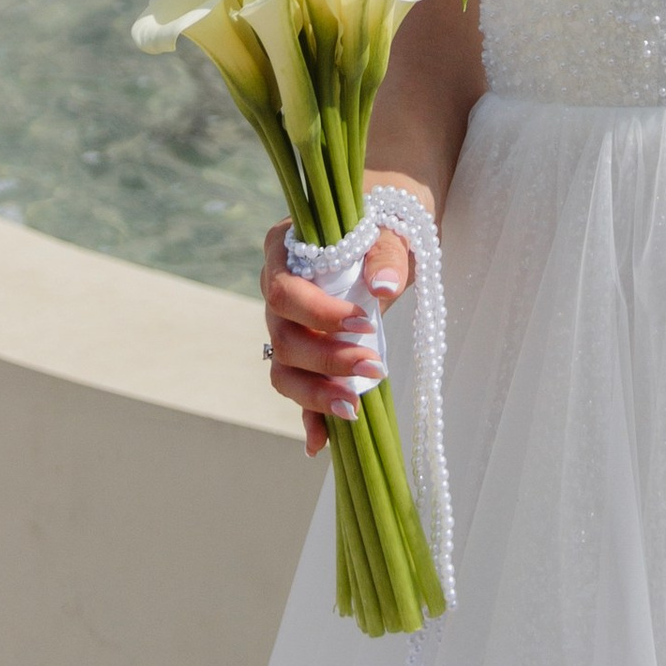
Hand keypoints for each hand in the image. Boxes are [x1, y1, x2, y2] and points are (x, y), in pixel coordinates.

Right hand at [259, 219, 415, 458]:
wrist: (388, 223)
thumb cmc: (385, 221)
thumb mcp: (390, 228)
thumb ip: (385, 254)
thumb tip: (383, 287)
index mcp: (285, 251)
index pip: (284, 293)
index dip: (319, 315)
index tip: (365, 322)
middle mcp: (275, 289)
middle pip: (282, 339)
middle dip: (326, 360)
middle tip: (374, 367)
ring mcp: (285, 323)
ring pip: (283, 370)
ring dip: (317, 393)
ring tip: (354, 407)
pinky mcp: (303, 351)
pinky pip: (299, 387)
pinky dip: (310, 416)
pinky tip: (320, 444)